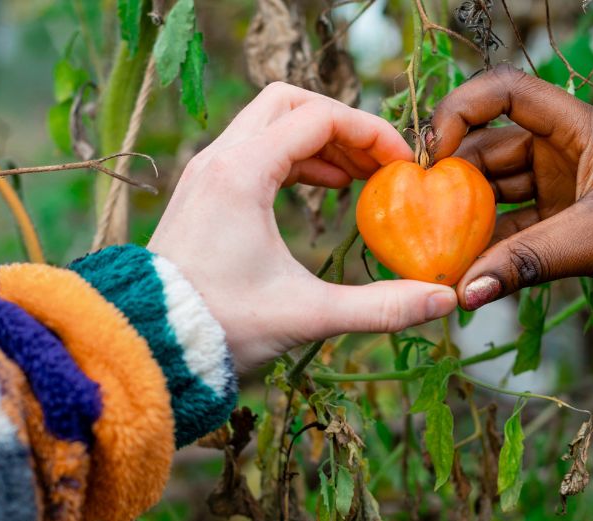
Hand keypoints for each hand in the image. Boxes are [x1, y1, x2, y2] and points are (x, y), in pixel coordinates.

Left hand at [148, 83, 456, 370]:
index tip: (403, 166)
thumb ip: (382, 306)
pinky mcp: (203, 192)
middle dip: (342, 124)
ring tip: (360, 178)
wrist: (147, 346)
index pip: (319, 117)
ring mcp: (207, 173)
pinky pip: (255, 148)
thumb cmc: (220, 327)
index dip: (371, 133)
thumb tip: (445, 300)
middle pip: (290, 101)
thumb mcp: (309, 315)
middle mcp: (220, 159)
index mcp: (243, 173)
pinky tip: (325, 189)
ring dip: (319, 140)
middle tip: (379, 162)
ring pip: (270, 121)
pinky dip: (294, 157)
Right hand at [429, 66, 592, 310]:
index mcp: (577, 127)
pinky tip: (465, 272)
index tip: (433, 151)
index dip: (462, 110)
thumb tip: (466, 291)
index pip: (506, 92)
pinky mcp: (561, 224)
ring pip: (495, 191)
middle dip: (452, 176)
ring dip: (465, 216)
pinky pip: (511, 228)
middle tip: (418, 212)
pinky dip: (489, 247)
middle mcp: (562, 150)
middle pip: (489, 146)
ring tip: (435, 247)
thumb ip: (527, 261)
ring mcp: (559, 186)